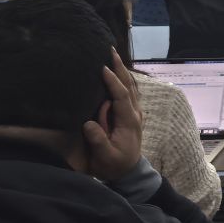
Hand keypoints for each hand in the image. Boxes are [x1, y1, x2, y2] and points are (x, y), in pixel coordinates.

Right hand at [82, 56, 145, 181]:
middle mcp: (134, 113)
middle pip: (129, 86)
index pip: (121, 97)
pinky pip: (127, 92)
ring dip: (121, 70)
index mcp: (129, 121)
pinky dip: (122, 79)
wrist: (128, 172)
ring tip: (112, 55)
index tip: (103, 69)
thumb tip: (89, 124)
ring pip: (130, 87)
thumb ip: (98, 141)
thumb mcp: (105, 157)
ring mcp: (134, 112)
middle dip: (120, 68)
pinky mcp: (130, 114)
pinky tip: (116, 71)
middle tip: (110, 50)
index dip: (113, 82)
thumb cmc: (114, 165)